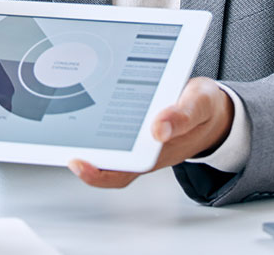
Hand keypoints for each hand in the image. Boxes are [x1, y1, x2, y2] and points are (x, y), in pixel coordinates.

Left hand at [69, 77, 233, 188]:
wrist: (213, 106)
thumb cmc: (204, 106)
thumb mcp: (200, 103)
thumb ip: (183, 115)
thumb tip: (159, 129)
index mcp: (159, 150)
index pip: (123, 171)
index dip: (98, 173)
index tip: (77, 162)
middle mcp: (144, 148)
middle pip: (106, 160)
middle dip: (82, 154)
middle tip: (61, 140)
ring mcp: (138, 137)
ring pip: (108, 144)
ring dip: (86, 136)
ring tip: (64, 118)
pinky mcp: (136, 122)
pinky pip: (114, 126)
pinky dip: (97, 117)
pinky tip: (83, 101)